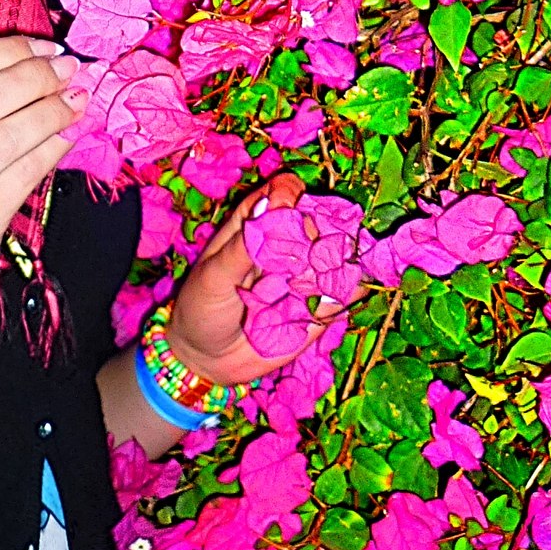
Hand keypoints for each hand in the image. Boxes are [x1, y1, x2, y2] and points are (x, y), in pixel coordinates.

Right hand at [0, 35, 83, 351]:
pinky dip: (52, 149)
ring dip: (51, 111)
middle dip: (36, 76)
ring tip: (76, 100)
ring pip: (7, 136)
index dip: (8, 49)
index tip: (43, 46)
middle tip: (68, 69)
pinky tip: (68, 136)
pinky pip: (22, 178)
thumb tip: (29, 65)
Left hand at [165, 171, 340, 388]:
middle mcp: (287, 242)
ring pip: (339, 251)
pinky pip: (347, 291)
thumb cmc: (201, 307)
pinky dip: (349, 289)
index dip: (292, 195)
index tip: (288, 209)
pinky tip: (330, 300)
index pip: (285, 191)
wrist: (207, 359)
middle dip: (320, 229)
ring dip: (338, 259)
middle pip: (319, 217)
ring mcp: (307, 272)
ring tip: (318, 279)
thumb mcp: (214, 276)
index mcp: (256, 222)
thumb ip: (243, 246)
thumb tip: (272, 204)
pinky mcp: (321, 304)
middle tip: (307, 251)